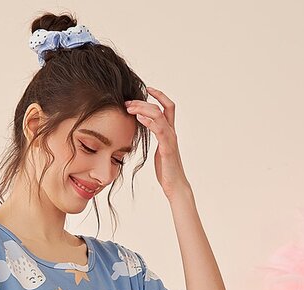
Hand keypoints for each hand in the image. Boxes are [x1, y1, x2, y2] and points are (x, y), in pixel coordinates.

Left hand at [125, 86, 190, 200]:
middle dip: (143, 102)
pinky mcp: (167, 148)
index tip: (147, 88)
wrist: (175, 186)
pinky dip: (148, 121)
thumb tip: (146, 132)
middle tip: (128, 102)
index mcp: (169, 132)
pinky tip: (138, 117)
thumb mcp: (159, 151)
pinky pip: (159, 130)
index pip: (167, 107)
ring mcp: (170, 139)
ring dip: (143, 108)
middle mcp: (171, 132)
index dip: (159, 95)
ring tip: (129, 107)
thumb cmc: (166, 171)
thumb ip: (155, 139)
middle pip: (160, 108)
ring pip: (159, 115)